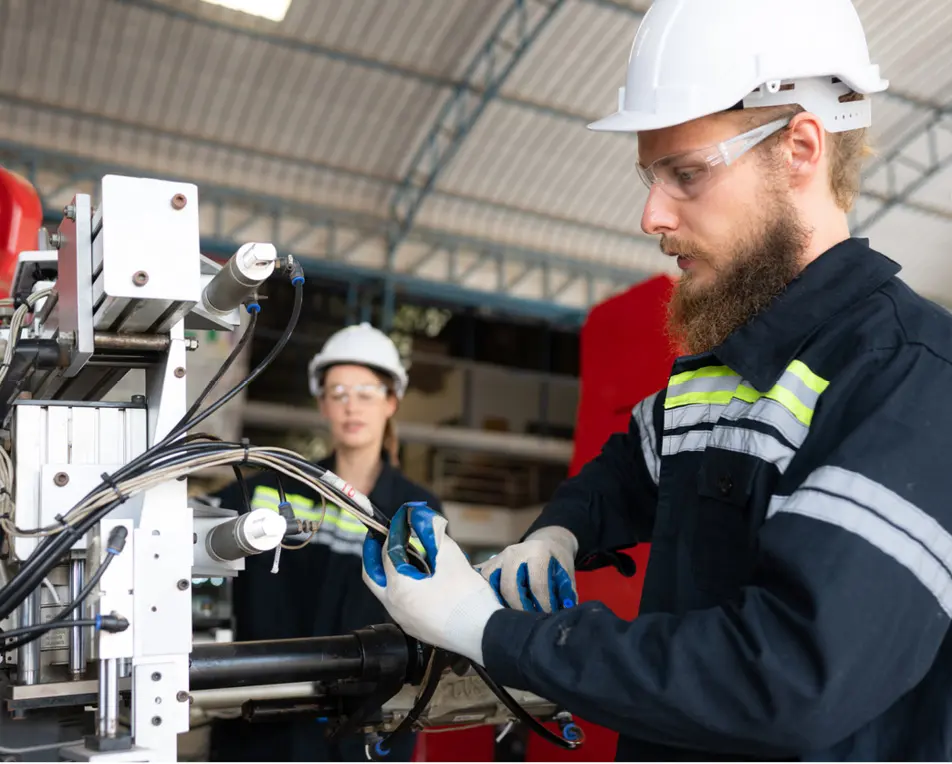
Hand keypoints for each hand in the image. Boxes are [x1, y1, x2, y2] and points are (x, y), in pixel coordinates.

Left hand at [362, 502, 502, 665]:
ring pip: (385, 591)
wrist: (483, 634)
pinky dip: (400, 586)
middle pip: (372, 576)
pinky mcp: (415, 628)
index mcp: (400, 588)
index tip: (402, 519)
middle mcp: (394, 607)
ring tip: (402, 554)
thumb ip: (434, 534)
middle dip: (373, 554)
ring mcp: (403, 620)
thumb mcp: (452, 559)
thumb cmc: (468, 600)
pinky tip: (417, 577)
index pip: (387, 553)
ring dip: (388, 571)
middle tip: (379, 537)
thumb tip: (421, 517)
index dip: (394, 532)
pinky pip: (399, 603)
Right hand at [476, 526, 578, 612]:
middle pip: (510, 586)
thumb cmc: (557, 561)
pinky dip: (483, 594)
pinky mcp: (490, 562)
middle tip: (526, 622)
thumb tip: (558, 618)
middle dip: (518, 609)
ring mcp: (500, 556)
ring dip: (497, 602)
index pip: (537, 584)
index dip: (542, 605)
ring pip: (490, 582)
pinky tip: (489, 608)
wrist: (547, 541)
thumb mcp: (567, 573)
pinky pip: (481, 579)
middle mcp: (515, 552)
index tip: (546, 618)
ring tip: (508, 617)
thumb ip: (564, 594)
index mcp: (538, 552)